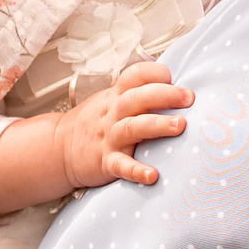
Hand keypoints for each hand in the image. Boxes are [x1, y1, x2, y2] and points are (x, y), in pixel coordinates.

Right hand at [54, 60, 193, 189]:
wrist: (59, 148)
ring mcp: (109, 137)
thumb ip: (137, 93)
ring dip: (157, 125)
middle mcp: (113, 113)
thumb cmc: (94, 123)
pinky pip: (121, 166)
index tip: (172, 77)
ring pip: (133, 127)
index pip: (135, 76)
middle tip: (189, 98)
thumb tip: (175, 87)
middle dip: (165, 95)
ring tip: (179, 125)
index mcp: (116, 95)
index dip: (154, 73)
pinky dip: (136, 171)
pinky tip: (152, 175)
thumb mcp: (110, 100)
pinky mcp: (106, 162)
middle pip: (137, 98)